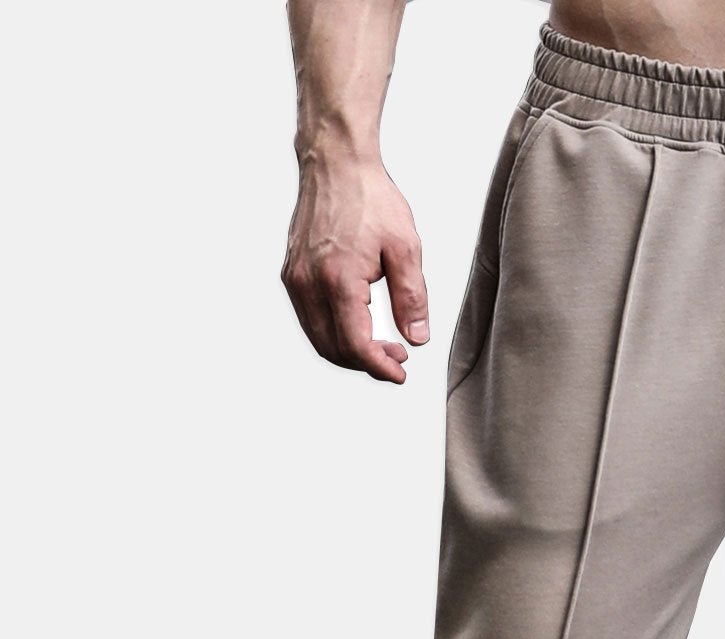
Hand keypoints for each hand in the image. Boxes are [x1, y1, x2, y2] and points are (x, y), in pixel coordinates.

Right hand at [281, 154, 429, 382]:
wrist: (335, 162)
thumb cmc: (371, 198)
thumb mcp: (405, 247)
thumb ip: (412, 297)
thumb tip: (416, 338)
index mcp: (338, 279)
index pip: (355, 345)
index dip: (379, 367)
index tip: (400, 373)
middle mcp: (308, 283)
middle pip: (334, 349)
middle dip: (366, 363)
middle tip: (397, 357)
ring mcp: (295, 279)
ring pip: (318, 338)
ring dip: (349, 351)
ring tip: (382, 344)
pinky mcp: (291, 274)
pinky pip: (310, 319)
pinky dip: (334, 333)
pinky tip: (359, 324)